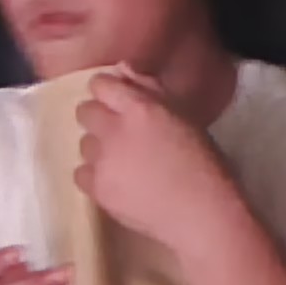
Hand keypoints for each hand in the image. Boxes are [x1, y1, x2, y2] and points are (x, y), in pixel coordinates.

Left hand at [72, 67, 245, 252]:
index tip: (116, 101)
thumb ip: (151, 93)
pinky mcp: (97, 189)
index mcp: (140, 108)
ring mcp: (102, 161)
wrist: (201, 214)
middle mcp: (114, 130)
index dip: (107, 91)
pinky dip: (94, 175)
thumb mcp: (185, 119)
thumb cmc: (205, 164)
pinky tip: (116, 182)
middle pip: (84, 111)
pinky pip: (80, 173)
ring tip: (122, 163)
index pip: (101, 84)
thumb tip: (124, 71)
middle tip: (119, 134)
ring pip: (83, 143)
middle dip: (99, 118)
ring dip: (99, 148)